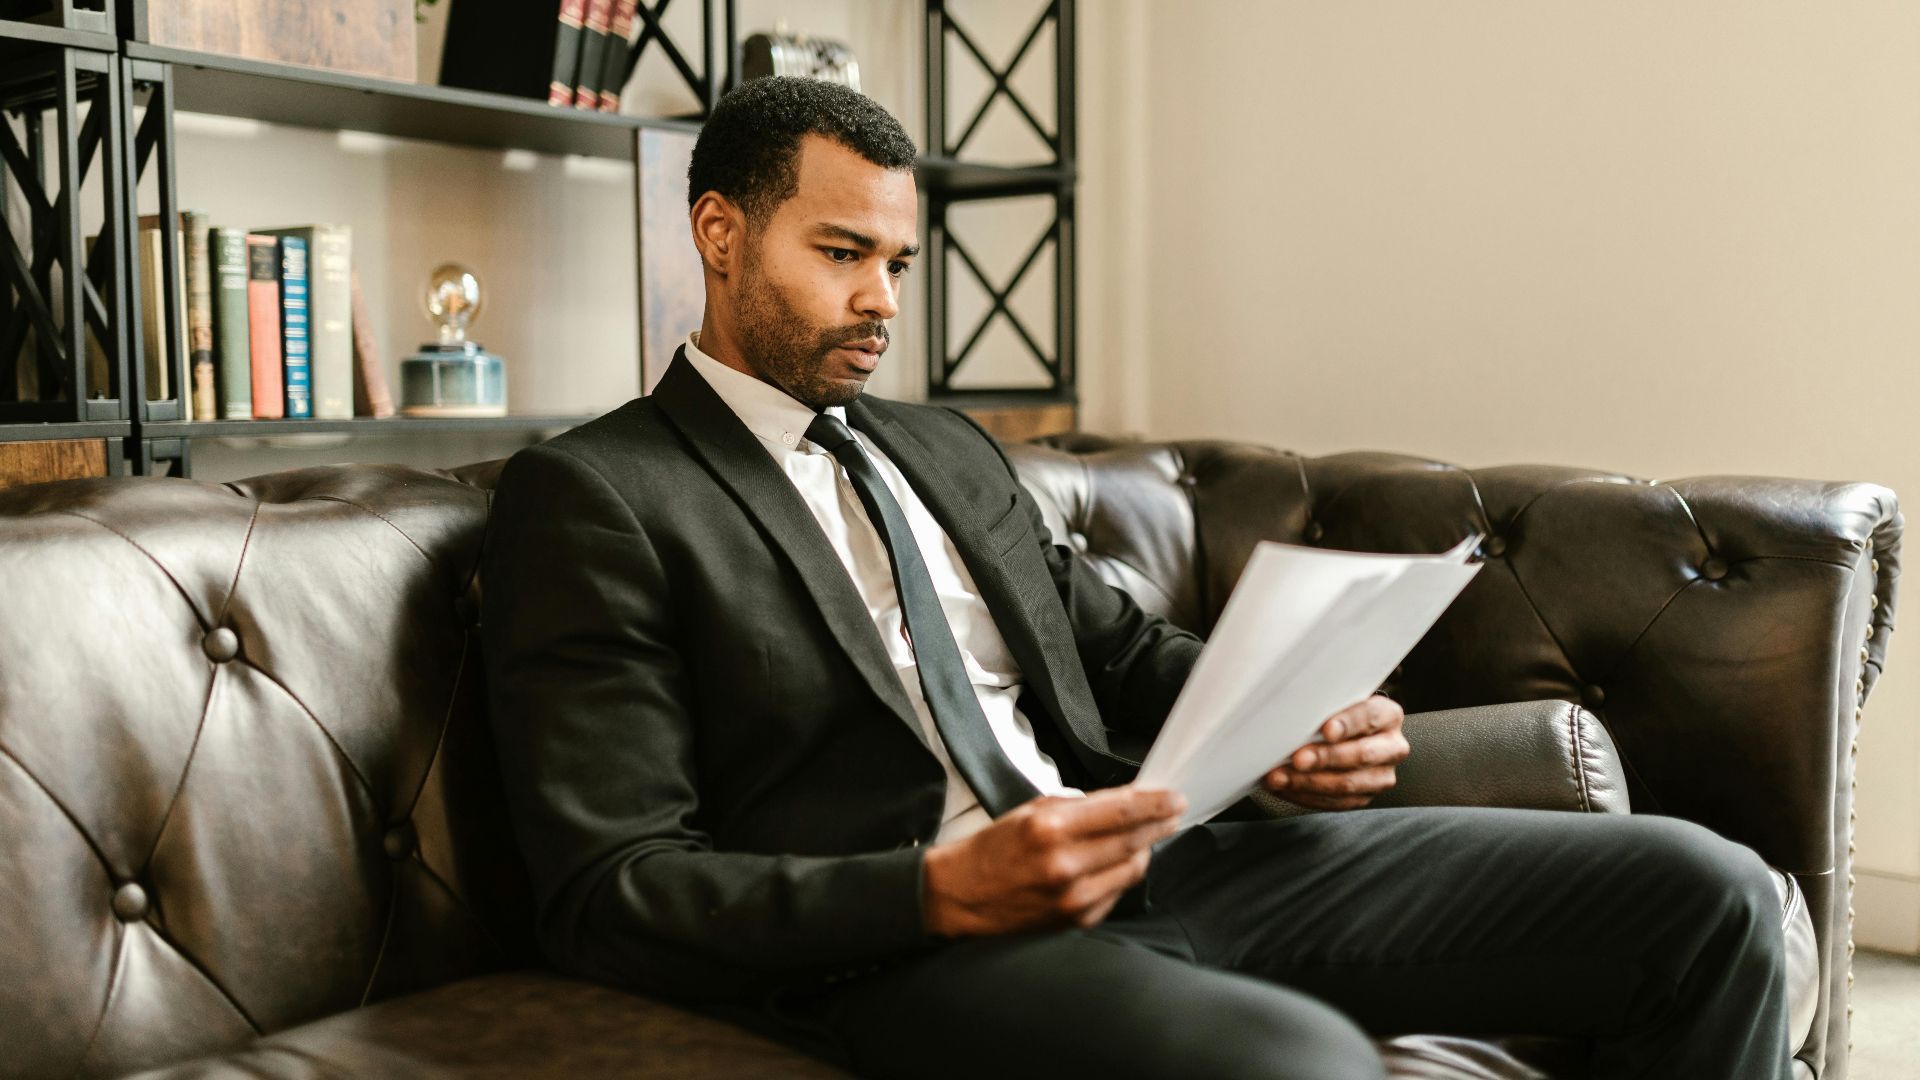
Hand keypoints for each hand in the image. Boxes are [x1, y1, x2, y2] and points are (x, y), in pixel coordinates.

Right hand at [921, 786, 1185, 936]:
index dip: (1154, 803)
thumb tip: (1124, 802)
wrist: (961, 895)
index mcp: (1050, 828)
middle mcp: (1064, 864)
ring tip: (1146, 835)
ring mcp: (1072, 897)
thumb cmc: (994, 848)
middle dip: (1159, 823)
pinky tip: (1117, 862)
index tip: (1174, 796)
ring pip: (1131, 869)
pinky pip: (1116, 893)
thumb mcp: (1031, 811)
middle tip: (1173, 811)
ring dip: (1144, 849)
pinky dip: (1121, 875)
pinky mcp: (1076, 920)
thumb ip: (1079, 806)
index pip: (1121, 811)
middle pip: (1133, 840)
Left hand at [1262, 695, 1408, 810]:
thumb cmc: (1336, 714)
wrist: (1346, 736)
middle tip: (1298, 759)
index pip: (1370, 717)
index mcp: (1388, 715)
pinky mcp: (1364, 797)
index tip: (1326, 730)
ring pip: (1347, 784)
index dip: (1348, 724)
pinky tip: (1286, 787)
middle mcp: (1392, 747)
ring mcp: (1381, 776)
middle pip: (1361, 755)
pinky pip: (1335, 802)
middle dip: (1325, 758)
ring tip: (1280, 777)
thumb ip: (1325, 705)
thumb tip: (1292, 712)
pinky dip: (1306, 795)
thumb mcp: (1337, 701)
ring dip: (1308, 782)